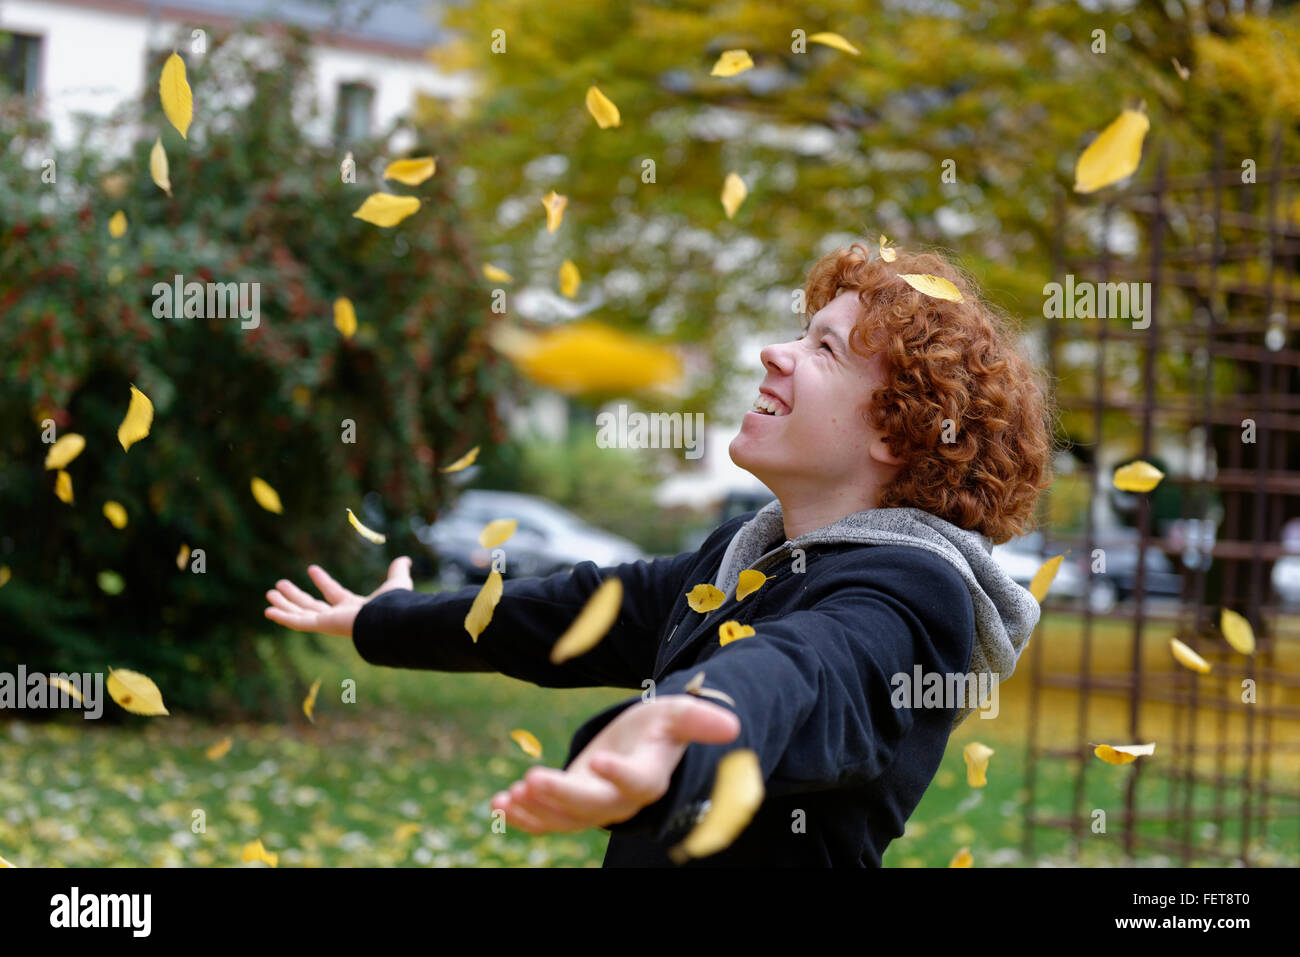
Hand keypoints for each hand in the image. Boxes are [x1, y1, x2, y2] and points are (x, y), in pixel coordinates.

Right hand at [264, 556, 413, 637]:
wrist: (390, 620)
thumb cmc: (394, 605)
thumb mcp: (396, 583)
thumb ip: (398, 572)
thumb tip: (406, 559)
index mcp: (354, 608)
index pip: (334, 593)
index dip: (323, 581)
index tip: (312, 569)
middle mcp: (338, 617)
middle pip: (311, 606)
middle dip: (295, 596)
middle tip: (279, 584)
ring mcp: (328, 623)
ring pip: (300, 613)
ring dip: (285, 604)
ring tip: (269, 593)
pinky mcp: (322, 626)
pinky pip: (298, 622)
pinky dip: (283, 616)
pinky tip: (268, 611)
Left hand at [491, 695, 740, 834]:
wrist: (641, 745)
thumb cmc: (661, 727)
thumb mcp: (677, 715)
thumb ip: (698, 719)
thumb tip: (732, 725)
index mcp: (650, 776)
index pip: (639, 783)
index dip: (620, 776)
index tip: (598, 760)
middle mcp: (622, 799)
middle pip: (593, 806)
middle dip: (561, 796)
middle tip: (532, 779)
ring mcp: (596, 806)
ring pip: (566, 818)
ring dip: (536, 810)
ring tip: (511, 794)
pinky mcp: (572, 805)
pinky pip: (548, 819)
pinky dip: (524, 815)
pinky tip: (500, 802)